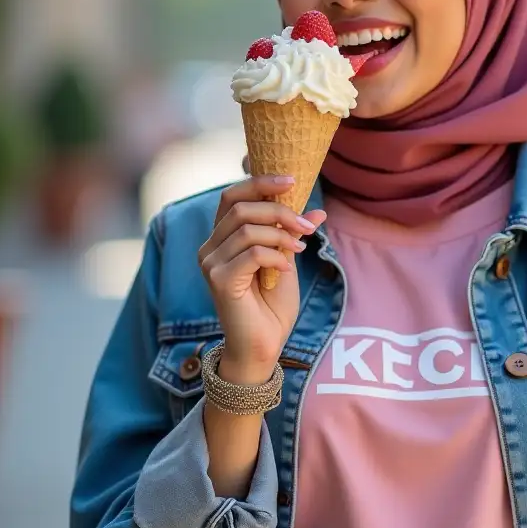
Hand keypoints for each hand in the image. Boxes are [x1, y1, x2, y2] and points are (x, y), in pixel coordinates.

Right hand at [198, 175, 326, 380]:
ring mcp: (210, 264)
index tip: (293, 180)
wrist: (264, 346)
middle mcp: (209, 248)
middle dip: (278, 210)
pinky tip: (286, 270)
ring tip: (301, 248)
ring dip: (280, 234)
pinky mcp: (219, 281)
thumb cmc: (272, 307)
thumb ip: (293, 235)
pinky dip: (275, 256)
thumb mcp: (287, 262)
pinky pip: (251, 254)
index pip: (232, 196)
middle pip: (240, 207)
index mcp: (222, 238)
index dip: (260, 182)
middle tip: (307, 226)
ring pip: (247, 229)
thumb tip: (317, 210)